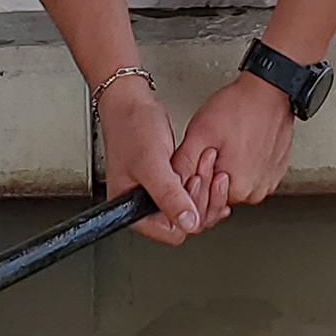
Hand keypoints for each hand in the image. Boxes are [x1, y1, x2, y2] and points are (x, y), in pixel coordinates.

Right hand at [99, 77, 207, 245]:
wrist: (130, 102)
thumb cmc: (131, 128)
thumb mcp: (152, 163)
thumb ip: (168, 196)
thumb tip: (188, 223)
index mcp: (133, 212)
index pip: (172, 232)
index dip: (188, 213)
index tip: (192, 186)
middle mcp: (144, 208)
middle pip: (185, 223)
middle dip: (199, 199)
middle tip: (200, 171)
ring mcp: (156, 196)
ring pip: (191, 210)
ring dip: (203, 190)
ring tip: (202, 165)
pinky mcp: (167, 183)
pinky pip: (191, 194)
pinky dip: (202, 183)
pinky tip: (205, 170)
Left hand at [172, 73, 295, 229]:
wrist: (270, 89)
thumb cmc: (240, 107)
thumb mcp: (199, 134)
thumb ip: (183, 166)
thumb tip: (171, 187)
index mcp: (238, 188)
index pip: (204, 199)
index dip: (195, 177)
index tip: (200, 156)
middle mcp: (257, 190)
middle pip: (220, 193)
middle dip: (210, 173)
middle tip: (213, 146)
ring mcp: (269, 181)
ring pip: (235, 184)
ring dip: (227, 168)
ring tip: (228, 143)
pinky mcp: (276, 170)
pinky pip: (252, 174)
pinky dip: (243, 163)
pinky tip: (240, 143)